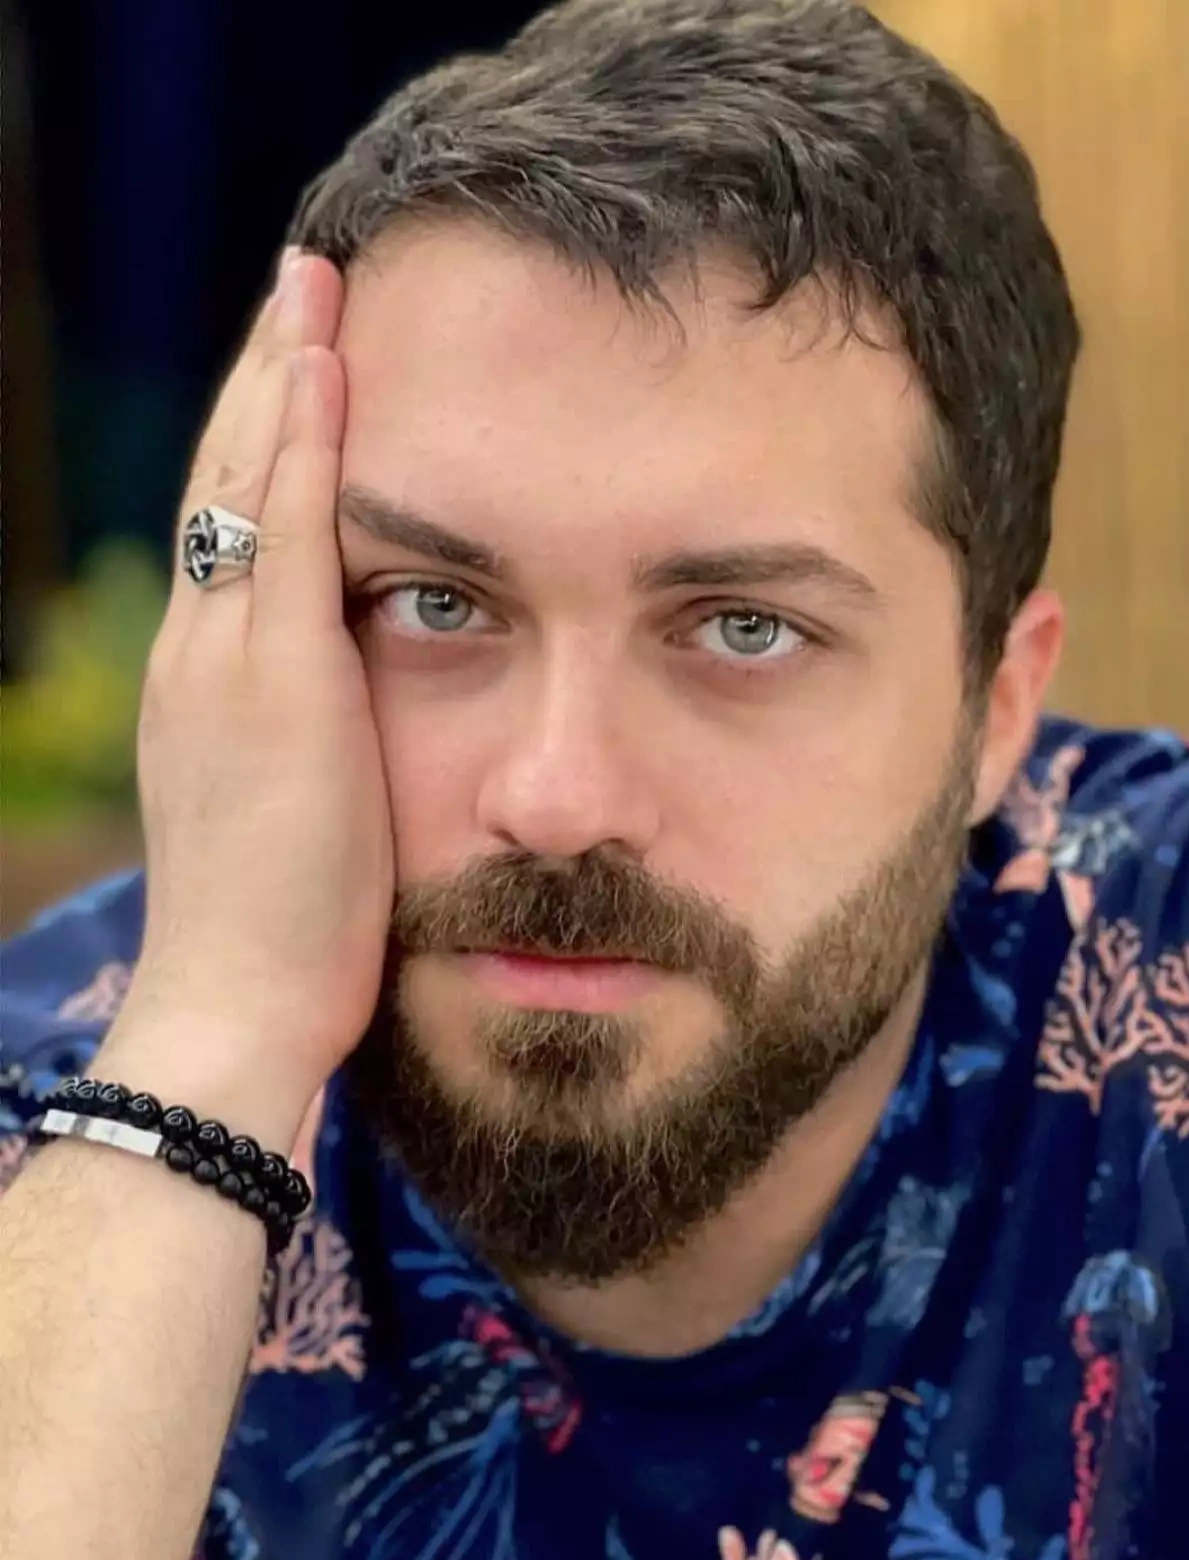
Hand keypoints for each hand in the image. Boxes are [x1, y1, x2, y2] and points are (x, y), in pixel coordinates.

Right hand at [113, 251, 392, 1113]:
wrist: (237, 1007)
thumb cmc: (281, 935)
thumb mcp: (290, 815)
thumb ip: (307, 745)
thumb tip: (347, 715)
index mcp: (208, 682)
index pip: (233, 531)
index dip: (265, 439)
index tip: (300, 365)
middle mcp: (202, 653)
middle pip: (228, 483)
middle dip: (264, 378)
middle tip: (302, 283)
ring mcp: (229, 663)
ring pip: (249, 487)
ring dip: (282, 379)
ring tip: (314, 285)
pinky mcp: (278, 687)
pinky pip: (292, 538)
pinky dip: (308, 449)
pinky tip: (331, 369)